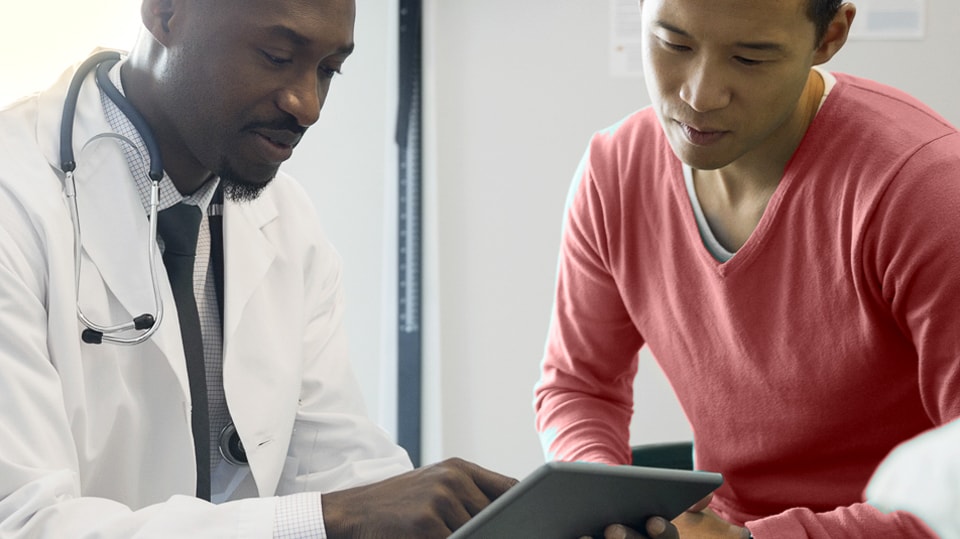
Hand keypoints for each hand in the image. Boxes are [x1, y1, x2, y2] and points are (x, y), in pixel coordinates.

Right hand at [321, 457, 517, 537]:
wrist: (351, 512)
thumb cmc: (397, 504)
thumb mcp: (435, 486)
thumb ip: (470, 493)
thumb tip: (512, 510)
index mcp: (459, 468)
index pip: (510, 487)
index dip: (524, 507)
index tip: (534, 518)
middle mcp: (453, 479)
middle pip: (497, 515)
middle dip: (497, 529)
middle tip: (496, 531)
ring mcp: (440, 500)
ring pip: (478, 532)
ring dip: (471, 537)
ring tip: (445, 530)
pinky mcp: (426, 523)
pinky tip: (430, 537)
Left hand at [590, 493, 740, 538]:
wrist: (588, 500)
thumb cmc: (622, 495)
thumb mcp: (644, 490)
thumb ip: (672, 491)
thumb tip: (706, 496)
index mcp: (659, 537)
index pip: (667, 538)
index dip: (662, 532)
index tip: (653, 520)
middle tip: (613, 527)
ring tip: (583, 536)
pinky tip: (569, 536)